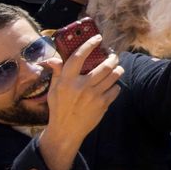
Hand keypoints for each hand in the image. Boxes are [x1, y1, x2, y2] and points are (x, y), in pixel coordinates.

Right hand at [38, 35, 122, 169]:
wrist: (66, 131)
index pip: (79, 56)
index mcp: (67, 80)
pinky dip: (116, 86)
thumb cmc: (59, 108)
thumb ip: (57, 73)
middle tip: (113, 56)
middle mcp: (81, 86)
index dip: (89, 44)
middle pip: (105, 65)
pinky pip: (116, 89)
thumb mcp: (53, 90)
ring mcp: (93, 95)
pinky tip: (112, 85)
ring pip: (113, 76)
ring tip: (117, 68)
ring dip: (118, 69)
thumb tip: (53, 59)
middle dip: (113, 58)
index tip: (97, 38)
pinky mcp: (102, 105)